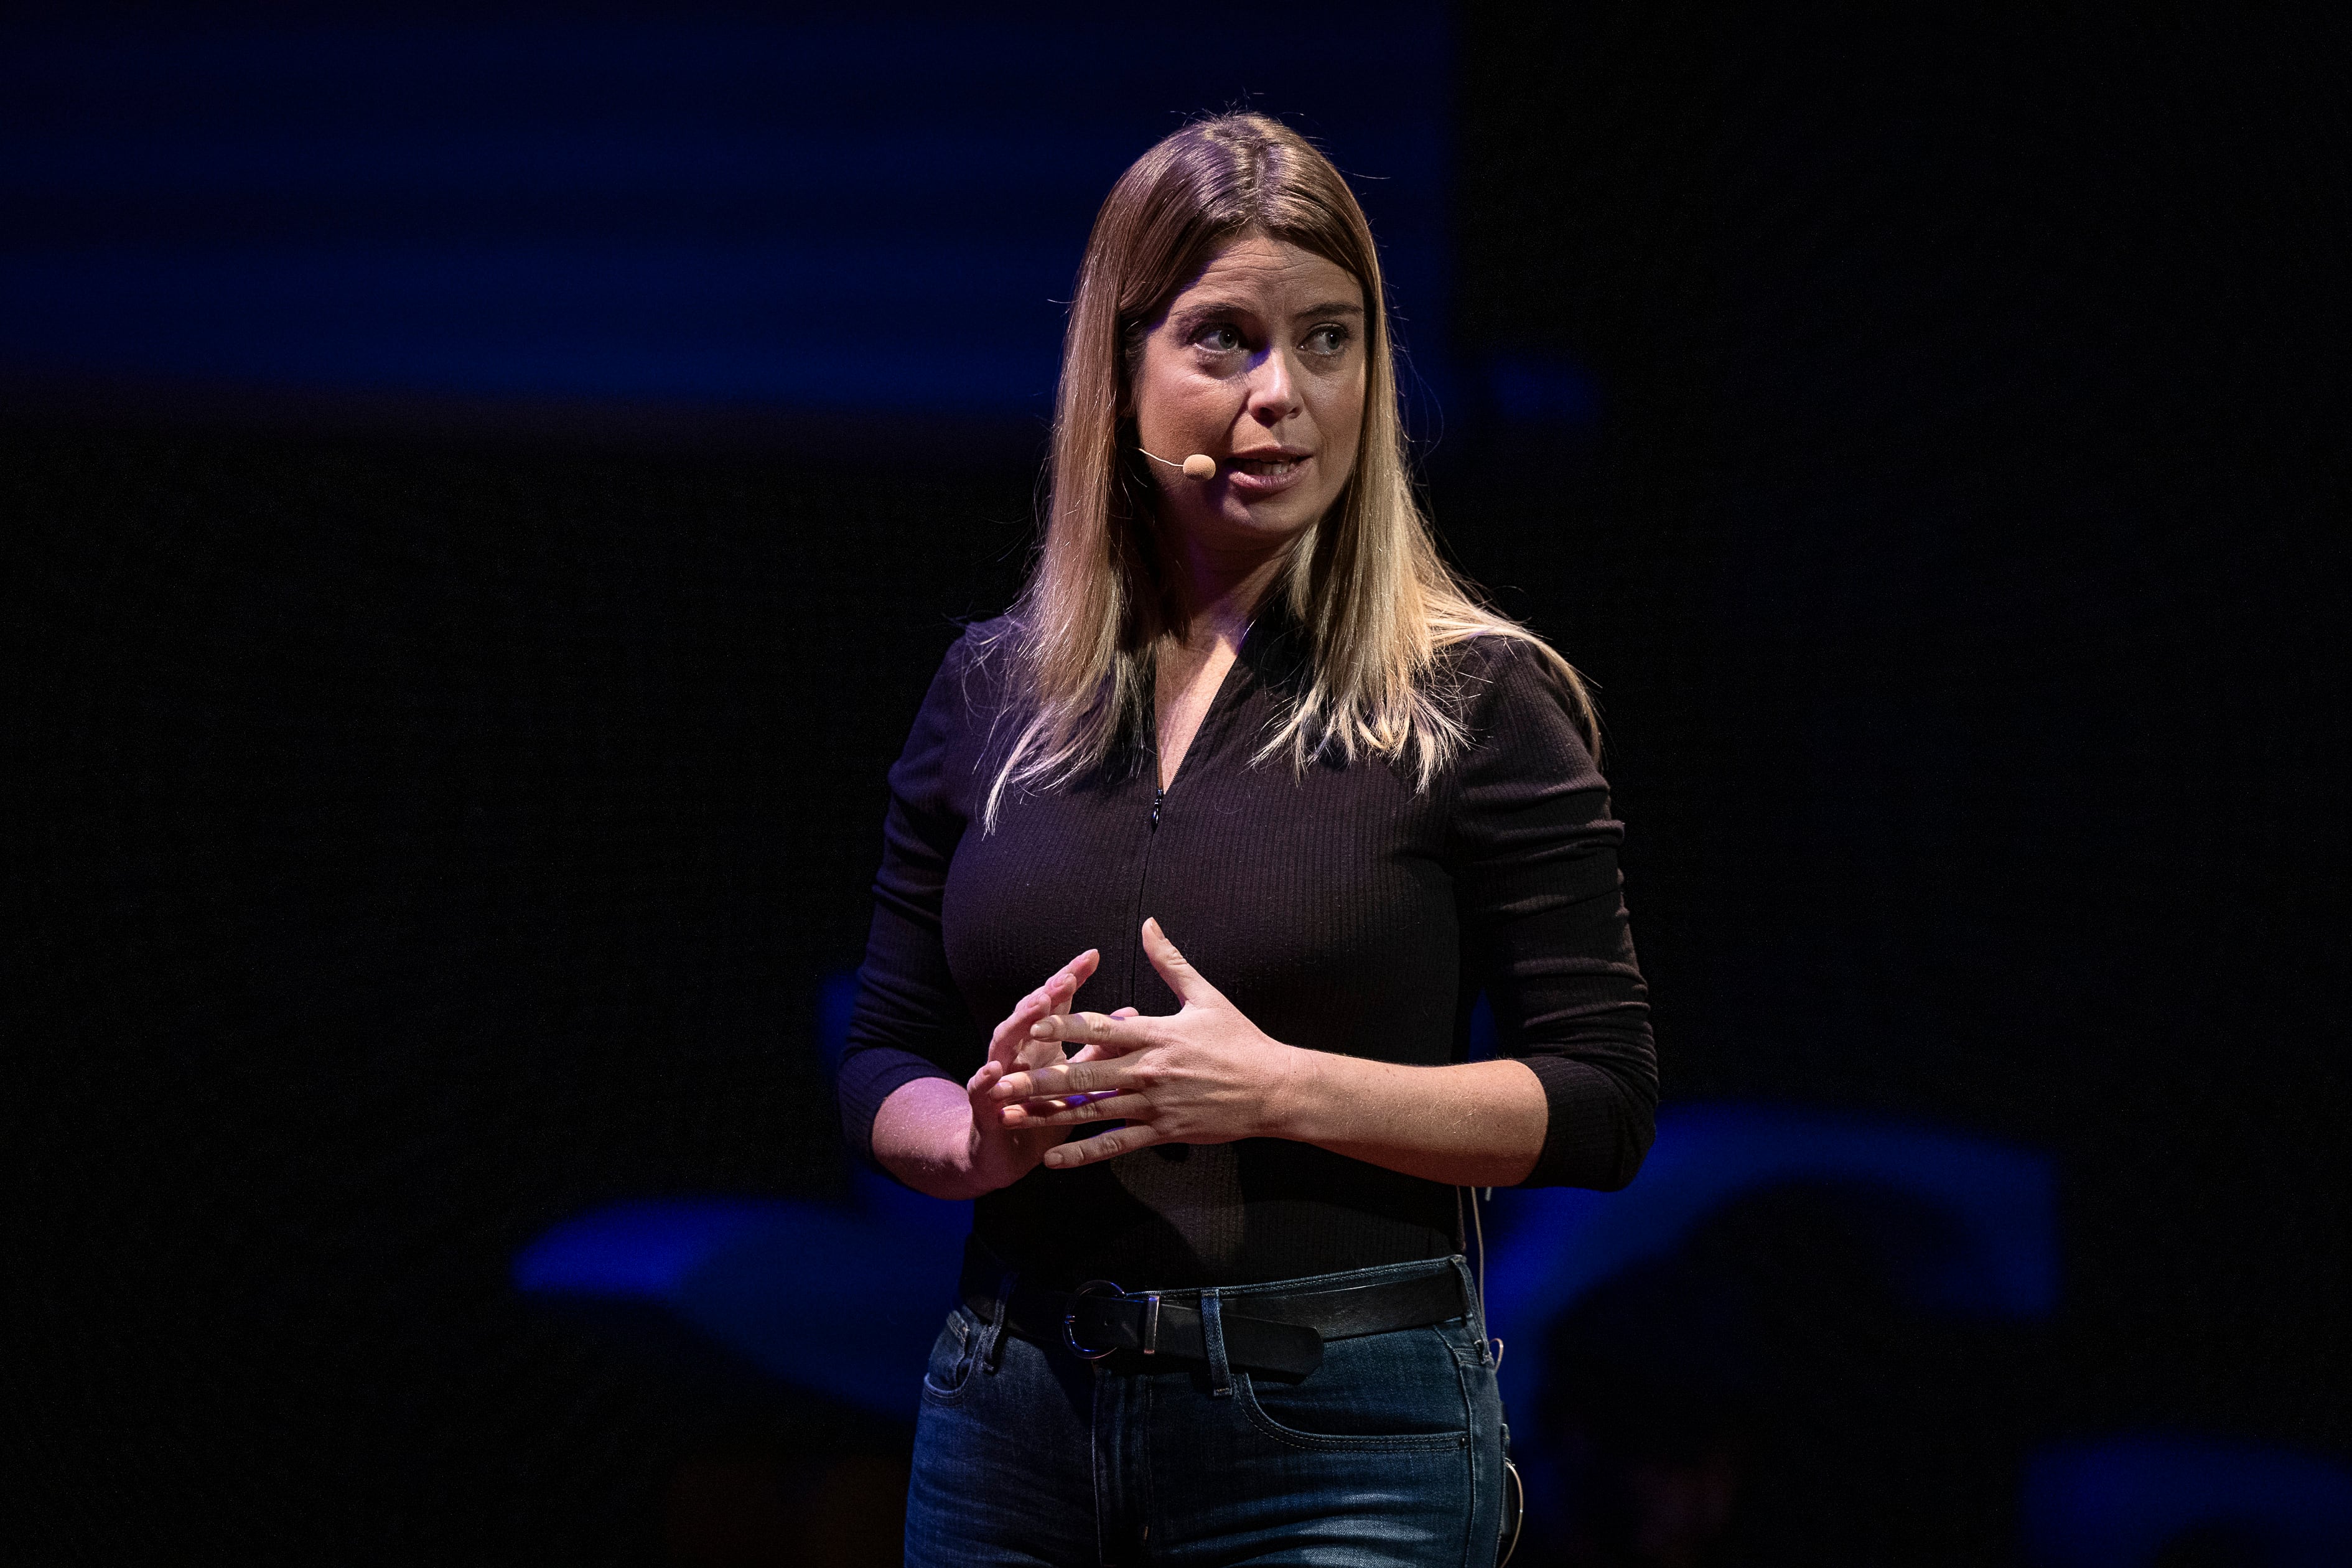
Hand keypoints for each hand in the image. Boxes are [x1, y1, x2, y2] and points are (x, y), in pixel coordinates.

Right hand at [960, 949, 1138, 1191]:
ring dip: (1018, 1024)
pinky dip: (985, 1079)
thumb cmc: (1044, 1108)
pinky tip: (994, 1070)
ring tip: (1035, 1007)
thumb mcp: (1077, 1077)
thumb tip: (1131, 1014)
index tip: (1093, 956)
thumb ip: (1098, 1047)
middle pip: (1030, 1015)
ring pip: (1004, 1042)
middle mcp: (1017, 1051)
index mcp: (1040, 1041)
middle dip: (1047, 995)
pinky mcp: (982, 1106)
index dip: (1072, 979)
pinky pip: (979, 1090)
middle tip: (1065, 978)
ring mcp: (997, 1075)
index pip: (1056, 1003)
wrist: (1005, 1152)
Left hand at [990, 918, 1310, 1169]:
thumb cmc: (1239, 1039)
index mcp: (1155, 1033)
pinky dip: (1084, 1153)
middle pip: (1085, 1074)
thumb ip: (1170, 962)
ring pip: (1093, 1111)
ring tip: (1013, 1117)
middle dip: (1040, 1078)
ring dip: (1050, 1115)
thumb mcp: (1205, 995)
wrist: (1273, 1089)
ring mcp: (1155, 1105)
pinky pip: (1116, 1144)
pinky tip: (1053, 1158)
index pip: (1100, 1027)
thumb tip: (1148, 924)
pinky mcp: (1163, 1132)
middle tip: (1002, 1081)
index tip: (1033, 1024)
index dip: (1064, 1025)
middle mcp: (1149, 1070)